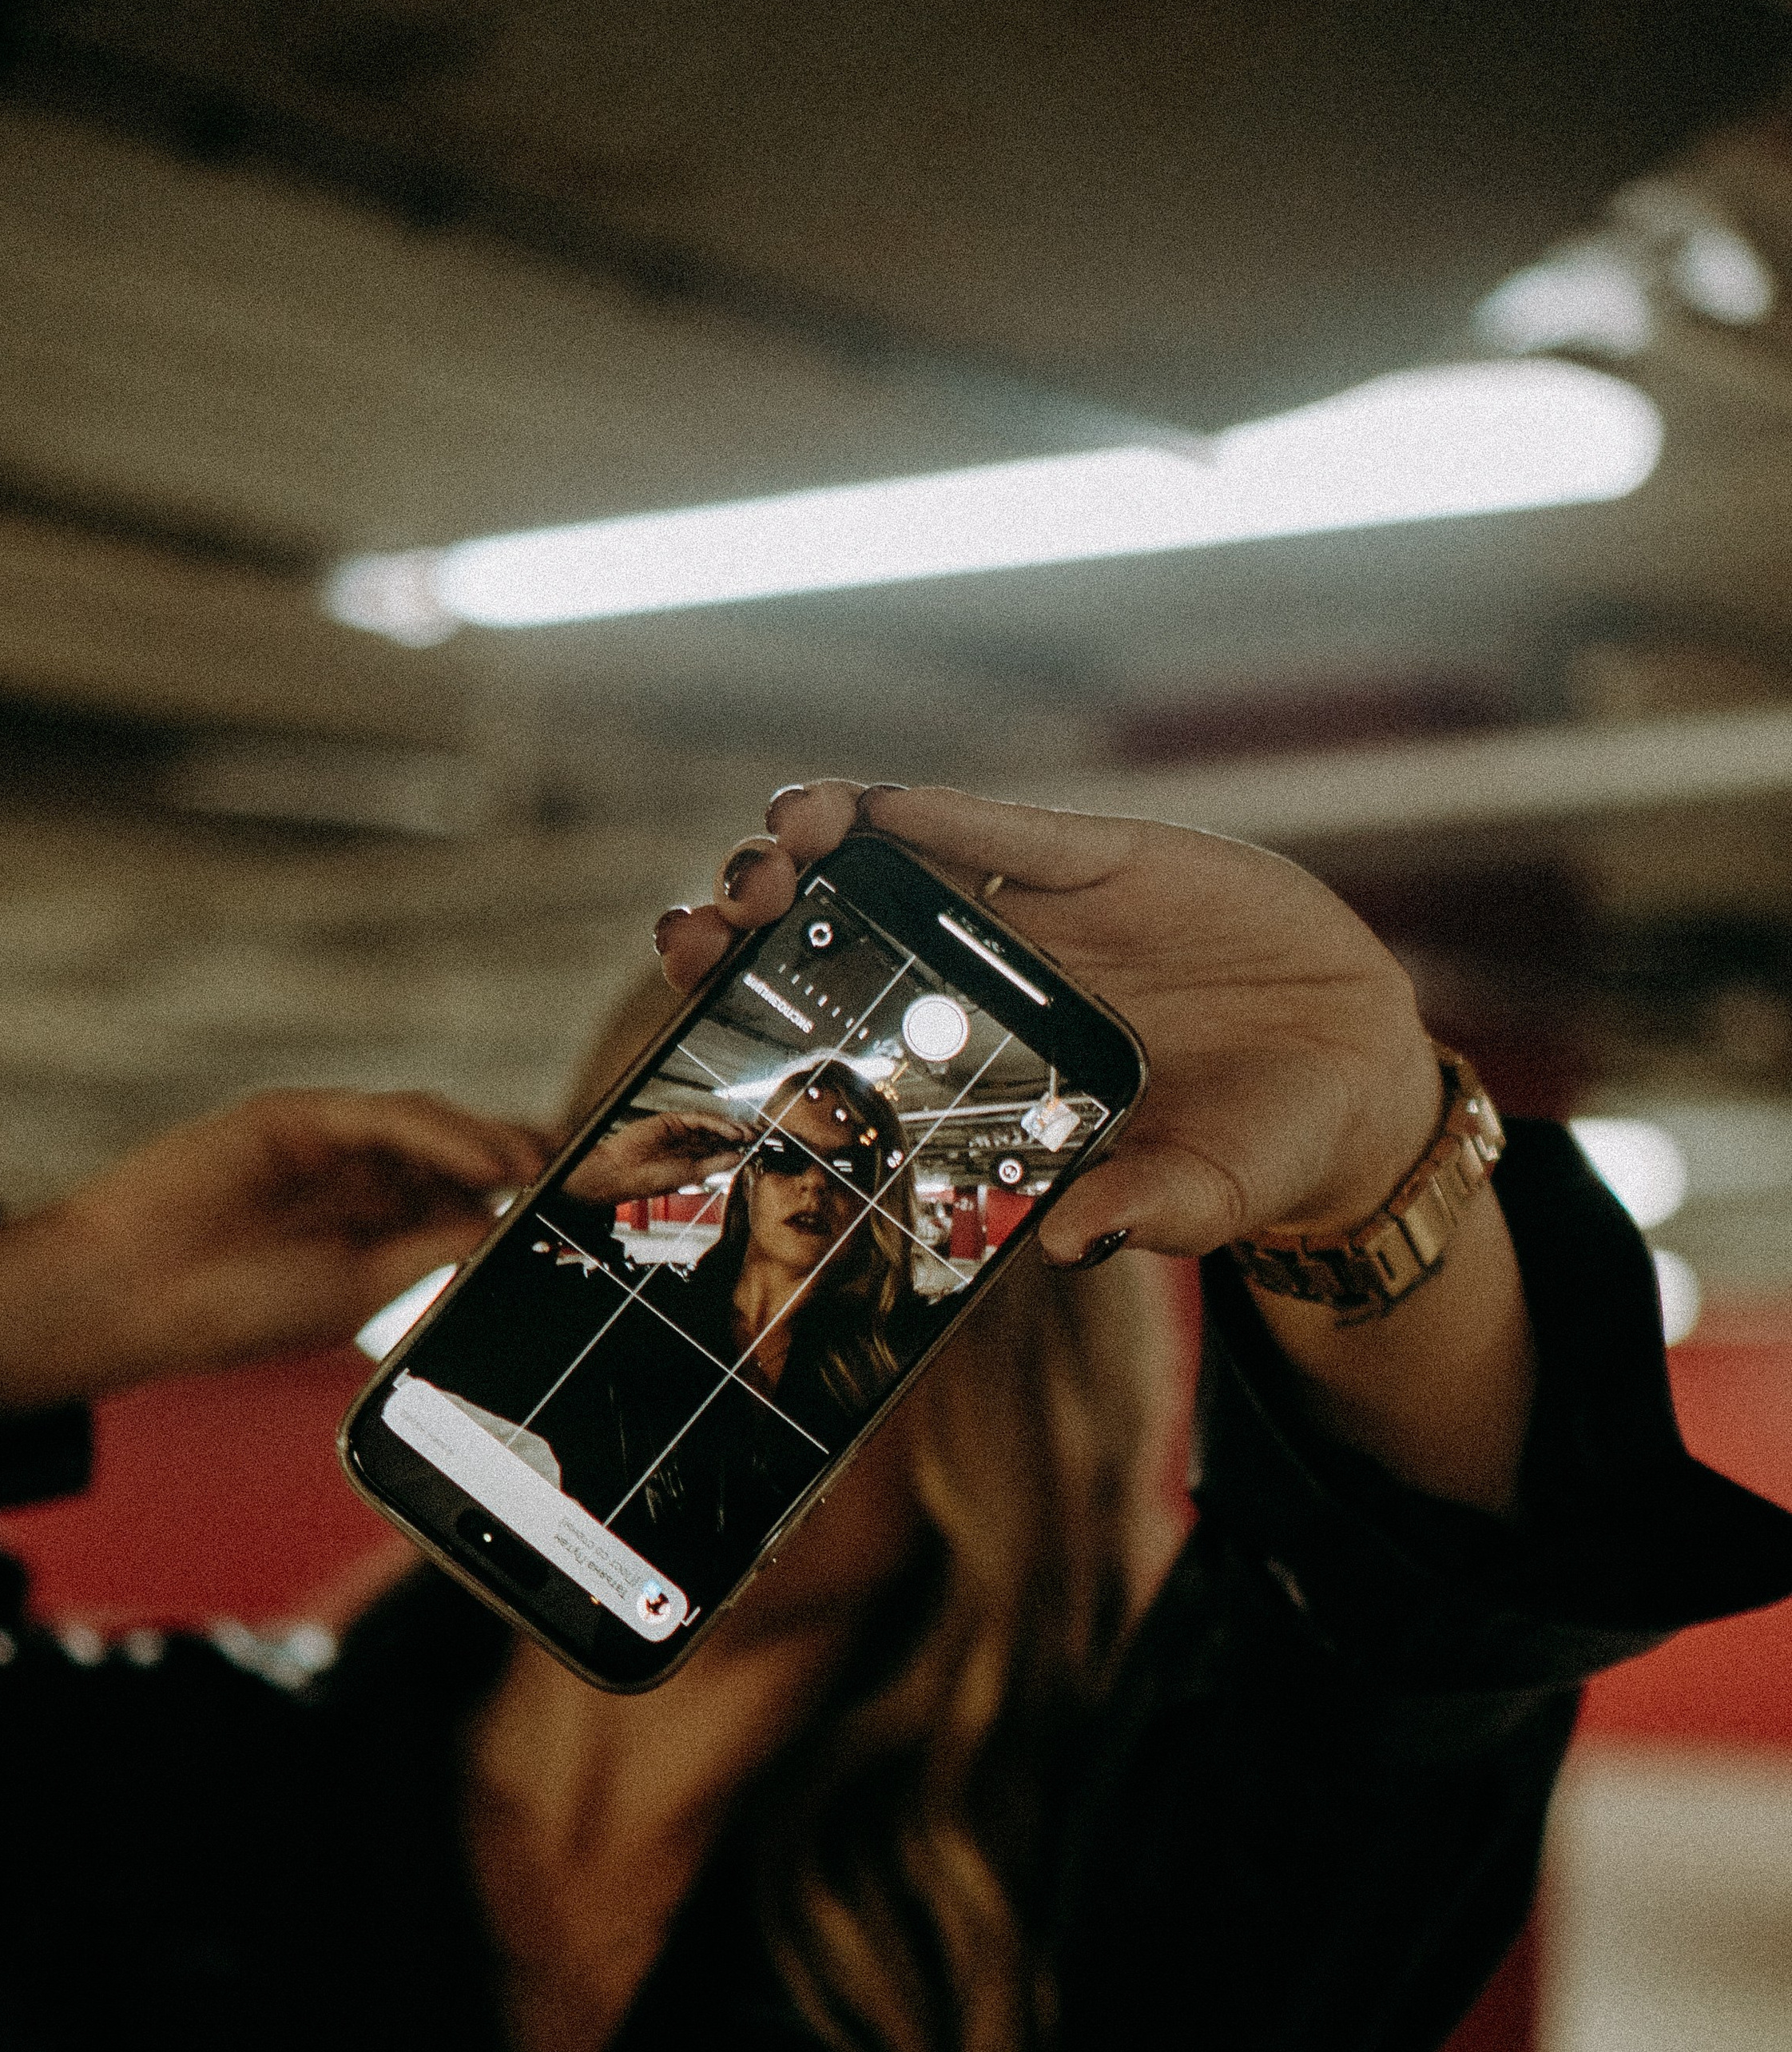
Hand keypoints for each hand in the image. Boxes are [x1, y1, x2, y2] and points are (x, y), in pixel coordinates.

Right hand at [0, 1091, 551, 1409]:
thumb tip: (512, 1227)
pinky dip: (440, 1132)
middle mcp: (365, 1182)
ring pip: (431, 1130)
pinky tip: (487, 1159)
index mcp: (384, 1233)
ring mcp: (332, 1145)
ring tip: (545, 1169)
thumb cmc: (234, 1312)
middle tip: (596, 1171)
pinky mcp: (296, 1116)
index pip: (474, 1202)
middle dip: (529, 1158)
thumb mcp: (360, 1291)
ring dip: (495, 1145)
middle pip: (465, 1154)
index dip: (530, 1198)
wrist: (132, 1297)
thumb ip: (433, 1251)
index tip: (591, 1208)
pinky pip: (382, 1115)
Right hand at [562, 1108, 746, 1207]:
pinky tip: (732, 1130)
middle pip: (723, 1135)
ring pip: (714, 1126)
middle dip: (743, 1135)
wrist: (622, 1172)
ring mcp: (683, 1131)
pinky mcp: (675, 1120)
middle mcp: (691, 1144)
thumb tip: (740, 1157)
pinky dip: (718, 1124)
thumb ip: (716, 1163)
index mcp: (695, 1160)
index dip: (743, 1148)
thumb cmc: (650, 1180)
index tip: (762, 1148)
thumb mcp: (691, 1175)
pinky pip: (701, 1119)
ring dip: (734, 1128)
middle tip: (764, 1136)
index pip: (724, 1150)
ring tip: (751, 1133)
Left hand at [661, 784, 1533, 1512]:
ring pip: (895, 861)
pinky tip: (890, 809)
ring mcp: (1034, 922)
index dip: (750, 1001)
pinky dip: (952, 820)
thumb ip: (1142, 1212)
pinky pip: (1010, 836)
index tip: (696, 984)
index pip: (829, 1029)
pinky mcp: (1103, 863)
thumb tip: (1070, 1242)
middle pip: (829, 931)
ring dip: (823, 838)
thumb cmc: (1254, 1152)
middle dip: (758, 906)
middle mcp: (978, 990)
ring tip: (790, 836)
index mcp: (969, 1076)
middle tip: (725, 912)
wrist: (1355, 1073)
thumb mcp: (1201, 1194)